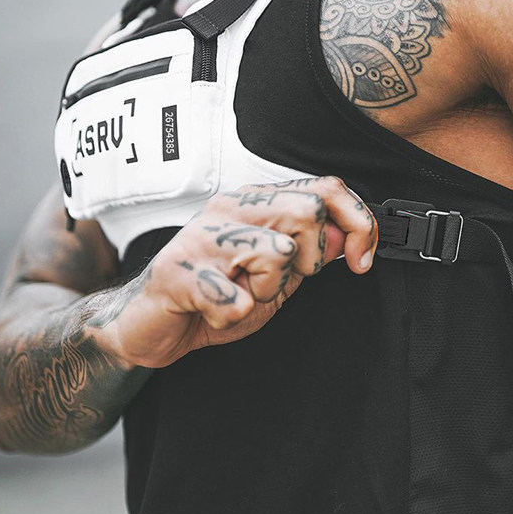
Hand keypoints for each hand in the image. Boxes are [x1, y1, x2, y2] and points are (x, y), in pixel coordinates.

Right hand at [95, 177, 376, 367]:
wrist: (150, 324)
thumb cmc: (215, 294)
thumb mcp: (279, 276)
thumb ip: (311, 253)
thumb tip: (349, 235)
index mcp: (257, 202)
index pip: (325, 189)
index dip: (359, 223)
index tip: (362, 260)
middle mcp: (231, 207)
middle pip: (309, 210)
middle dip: (310, 259)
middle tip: (279, 282)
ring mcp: (203, 236)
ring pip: (279, 252)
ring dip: (268, 290)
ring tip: (241, 294)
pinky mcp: (179, 271)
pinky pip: (238, 298)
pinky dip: (235, 316)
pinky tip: (215, 311)